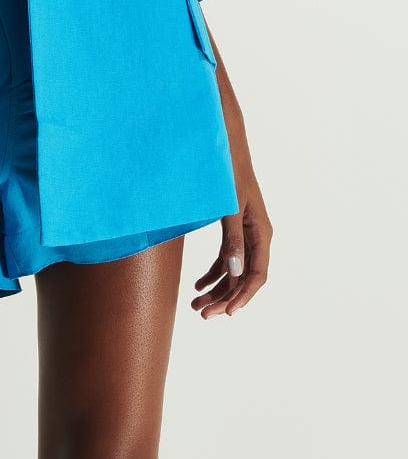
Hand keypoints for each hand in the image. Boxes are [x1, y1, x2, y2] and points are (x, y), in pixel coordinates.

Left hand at [191, 163, 272, 317]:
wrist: (222, 145)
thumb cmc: (228, 173)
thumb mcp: (230, 206)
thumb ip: (232, 238)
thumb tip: (235, 272)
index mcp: (261, 232)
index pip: (257, 275)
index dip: (243, 296)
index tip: (227, 312)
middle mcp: (256, 236)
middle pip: (244, 278)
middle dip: (225, 298)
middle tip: (203, 314)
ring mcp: (245, 233)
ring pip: (234, 271)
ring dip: (217, 289)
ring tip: (196, 305)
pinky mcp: (232, 228)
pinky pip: (226, 258)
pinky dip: (213, 273)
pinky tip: (198, 285)